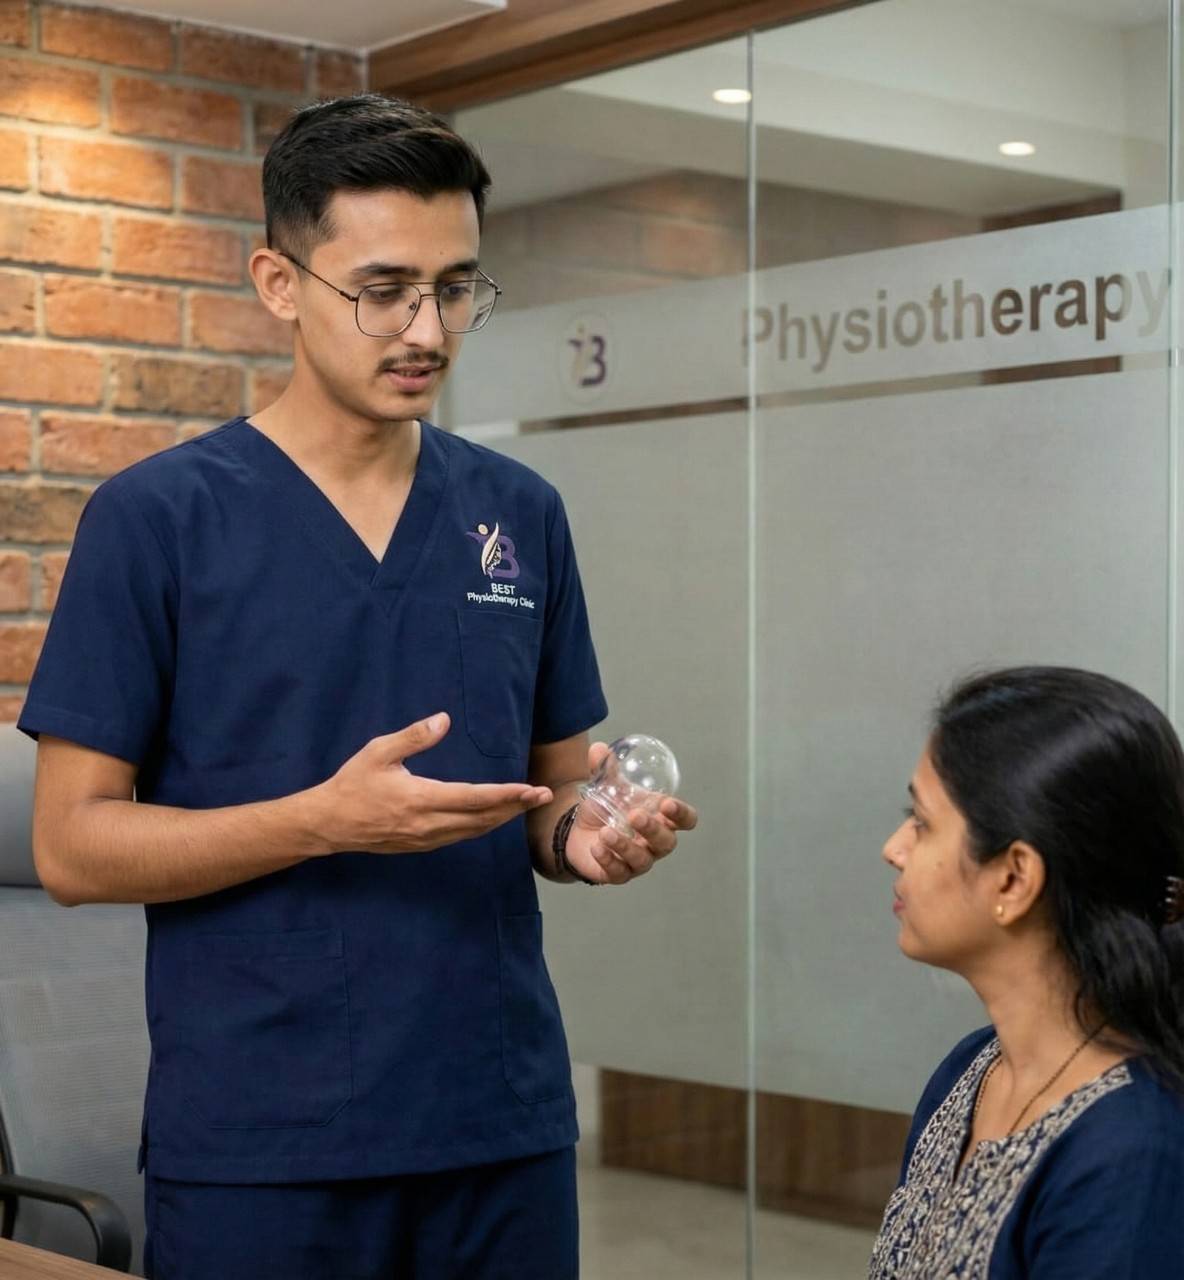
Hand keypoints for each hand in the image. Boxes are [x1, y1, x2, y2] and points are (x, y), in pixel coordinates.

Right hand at [314, 713, 551, 853]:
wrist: (328, 824)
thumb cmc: (352, 784)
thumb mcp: (378, 752)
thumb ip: (413, 737)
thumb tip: (444, 720)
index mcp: (420, 799)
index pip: (473, 798)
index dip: (506, 794)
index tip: (531, 789)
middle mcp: (428, 824)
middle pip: (482, 819)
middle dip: (515, 807)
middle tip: (543, 797)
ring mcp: (425, 839)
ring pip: (473, 831)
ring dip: (501, 818)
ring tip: (524, 805)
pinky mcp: (420, 846)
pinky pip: (459, 837)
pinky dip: (481, 826)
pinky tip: (492, 817)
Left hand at [561, 741, 698, 885]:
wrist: (579, 832)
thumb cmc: (606, 808)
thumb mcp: (606, 787)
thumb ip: (604, 769)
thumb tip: (599, 749)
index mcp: (662, 818)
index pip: (685, 820)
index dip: (682, 814)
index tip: (667, 803)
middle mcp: (655, 843)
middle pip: (666, 842)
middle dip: (653, 830)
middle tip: (635, 816)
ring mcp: (638, 861)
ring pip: (642, 860)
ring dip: (625, 846)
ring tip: (606, 831)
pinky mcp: (618, 874)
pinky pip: (618, 872)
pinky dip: (608, 860)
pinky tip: (596, 847)